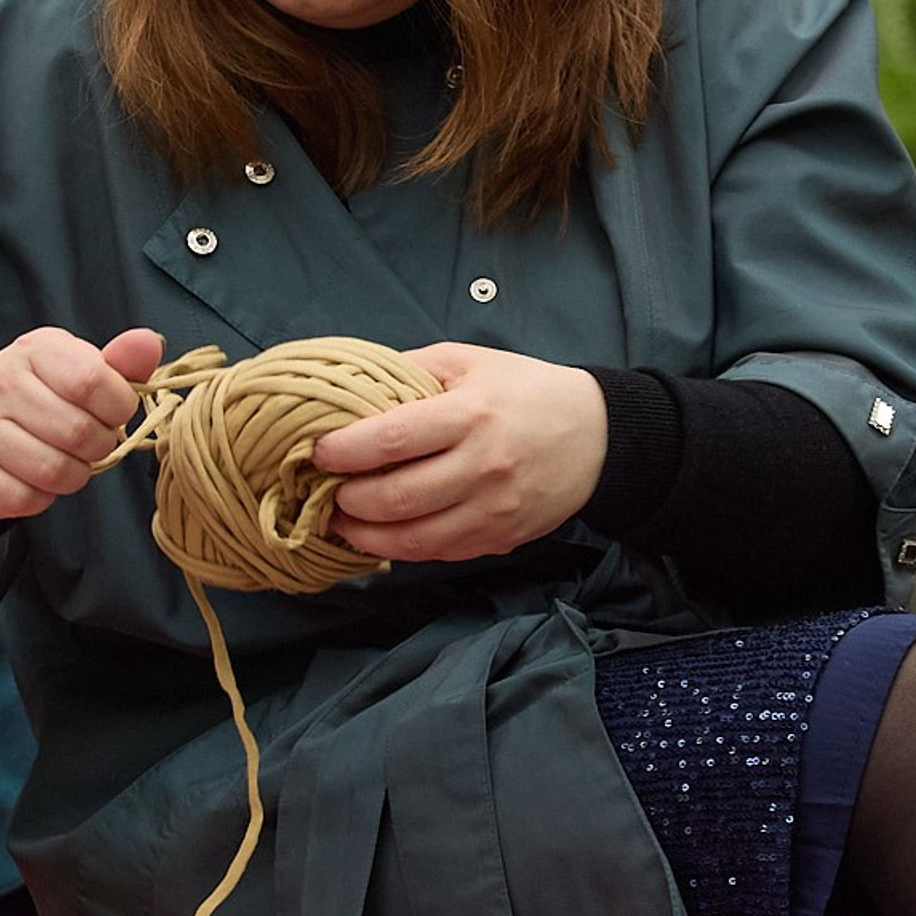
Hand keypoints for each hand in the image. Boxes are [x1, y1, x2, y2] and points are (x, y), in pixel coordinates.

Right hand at [0, 326, 164, 520]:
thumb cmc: (51, 395)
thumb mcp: (87, 370)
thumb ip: (123, 363)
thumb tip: (148, 343)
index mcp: (36, 349)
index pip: (92, 382)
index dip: (118, 409)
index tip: (113, 413)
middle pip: (77, 432)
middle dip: (98, 446)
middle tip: (89, 442)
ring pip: (52, 471)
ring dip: (74, 475)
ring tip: (66, 459)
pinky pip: (22, 498)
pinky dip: (41, 498)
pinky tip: (35, 478)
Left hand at [312, 341, 607, 565]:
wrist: (598, 435)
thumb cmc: (527, 391)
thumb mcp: (472, 361)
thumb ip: (412, 369)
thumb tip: (352, 386)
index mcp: (471, 414)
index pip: (390, 439)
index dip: (342, 451)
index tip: (317, 452)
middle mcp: (482, 466)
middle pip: (393, 499)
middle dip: (346, 501)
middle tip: (326, 491)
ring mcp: (493, 510)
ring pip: (411, 540)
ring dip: (364, 536)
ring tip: (342, 522)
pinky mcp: (500, 538)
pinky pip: (438, 554)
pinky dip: (401, 549)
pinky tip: (383, 535)